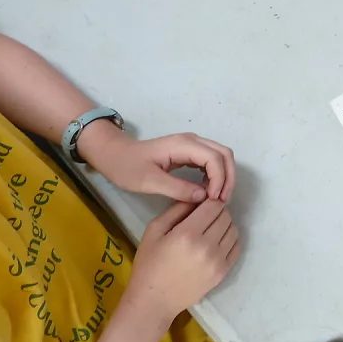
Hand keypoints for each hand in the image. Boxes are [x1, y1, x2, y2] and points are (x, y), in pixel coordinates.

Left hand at [78, 122, 234, 201]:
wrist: (114, 155)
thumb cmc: (128, 167)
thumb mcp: (149, 182)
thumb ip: (177, 189)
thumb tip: (203, 197)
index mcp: (184, 145)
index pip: (214, 158)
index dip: (220, 179)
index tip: (213, 200)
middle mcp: (192, 140)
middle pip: (224, 154)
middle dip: (228, 177)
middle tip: (221, 201)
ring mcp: (191, 144)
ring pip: (220, 156)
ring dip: (224, 175)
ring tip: (217, 198)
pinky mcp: (189, 151)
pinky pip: (211, 160)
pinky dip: (216, 174)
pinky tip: (208, 190)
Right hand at [124, 199, 240, 324]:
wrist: (153, 301)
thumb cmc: (149, 264)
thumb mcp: (154, 230)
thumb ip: (177, 209)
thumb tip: (199, 196)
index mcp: (188, 233)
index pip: (214, 205)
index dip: (208, 202)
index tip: (201, 207)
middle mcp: (207, 246)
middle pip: (226, 216)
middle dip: (216, 213)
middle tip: (203, 219)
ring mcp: (217, 261)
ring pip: (233, 230)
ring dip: (223, 226)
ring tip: (208, 232)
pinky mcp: (223, 273)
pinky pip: (236, 247)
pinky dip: (229, 241)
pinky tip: (215, 244)